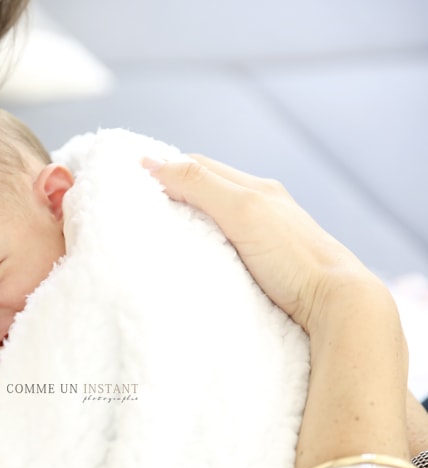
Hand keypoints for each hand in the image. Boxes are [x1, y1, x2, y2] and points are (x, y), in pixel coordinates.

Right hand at [143, 155, 380, 332]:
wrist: (337, 305)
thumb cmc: (293, 256)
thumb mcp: (242, 211)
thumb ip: (199, 184)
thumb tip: (151, 162)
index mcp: (256, 188)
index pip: (198, 166)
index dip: (164, 168)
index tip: (131, 179)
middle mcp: (261, 207)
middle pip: (205, 188)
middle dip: (171, 191)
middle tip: (135, 205)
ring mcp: (264, 237)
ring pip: (214, 217)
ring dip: (185, 218)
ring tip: (157, 231)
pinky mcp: (264, 265)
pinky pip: (225, 242)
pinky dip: (201, 241)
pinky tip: (192, 256)